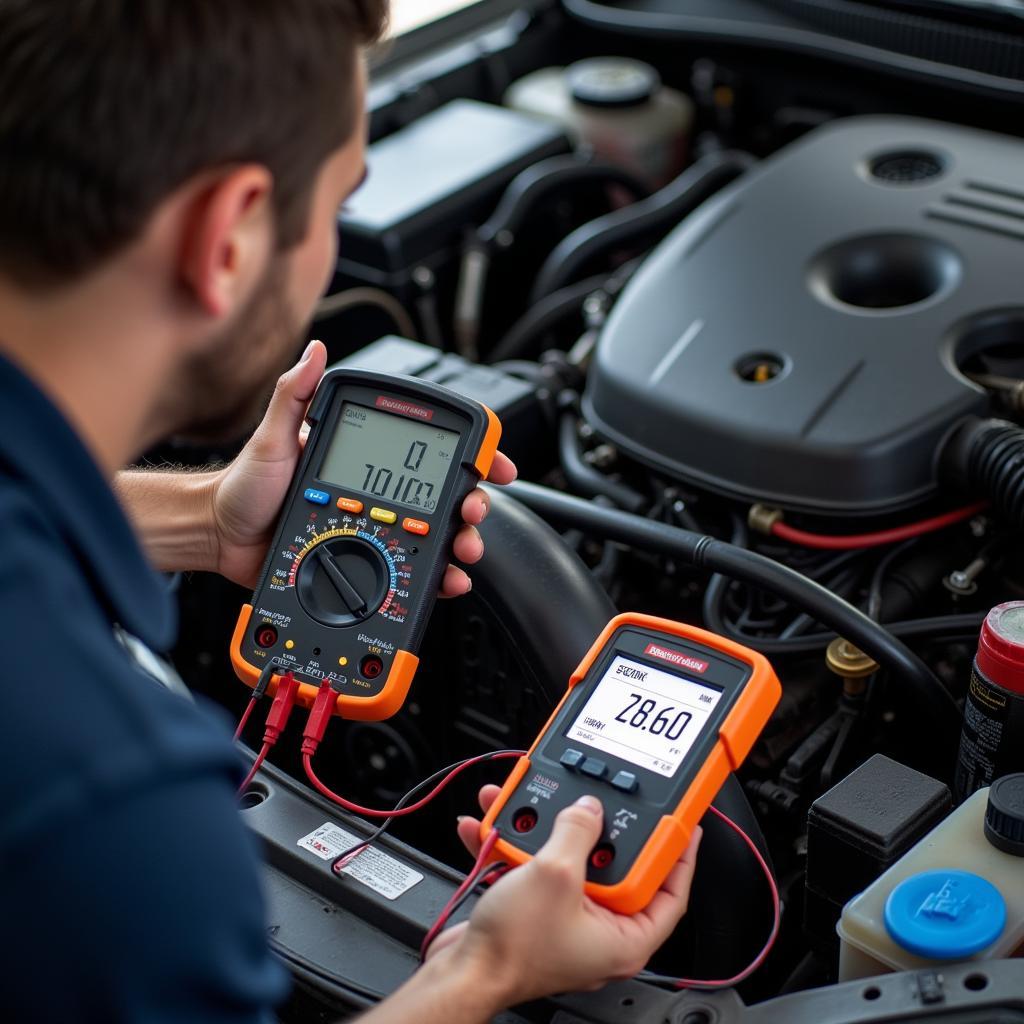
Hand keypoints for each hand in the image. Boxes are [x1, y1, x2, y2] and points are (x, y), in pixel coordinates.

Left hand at [210, 340, 517, 588]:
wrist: (221, 537)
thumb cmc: (245, 484)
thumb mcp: (273, 436)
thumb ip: (295, 395)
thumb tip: (315, 351)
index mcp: (364, 457)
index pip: (427, 449)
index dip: (469, 454)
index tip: (492, 462)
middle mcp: (376, 490)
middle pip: (443, 495)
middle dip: (473, 503)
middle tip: (473, 510)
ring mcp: (375, 527)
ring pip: (435, 534)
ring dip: (462, 540)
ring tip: (464, 548)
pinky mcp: (367, 563)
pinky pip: (411, 570)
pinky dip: (437, 575)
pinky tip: (447, 578)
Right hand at [428, 786, 701, 1004]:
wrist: (461, 972)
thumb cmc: (512, 949)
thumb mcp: (555, 873)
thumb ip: (577, 830)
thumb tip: (589, 808)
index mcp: (624, 938)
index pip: (670, 893)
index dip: (679, 855)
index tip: (683, 824)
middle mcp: (599, 932)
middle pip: (614, 865)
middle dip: (593, 825)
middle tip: (596, 798)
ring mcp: (565, 920)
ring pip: (566, 860)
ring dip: (541, 827)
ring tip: (527, 803)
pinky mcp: (534, 912)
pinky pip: (533, 868)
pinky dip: (514, 845)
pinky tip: (492, 825)